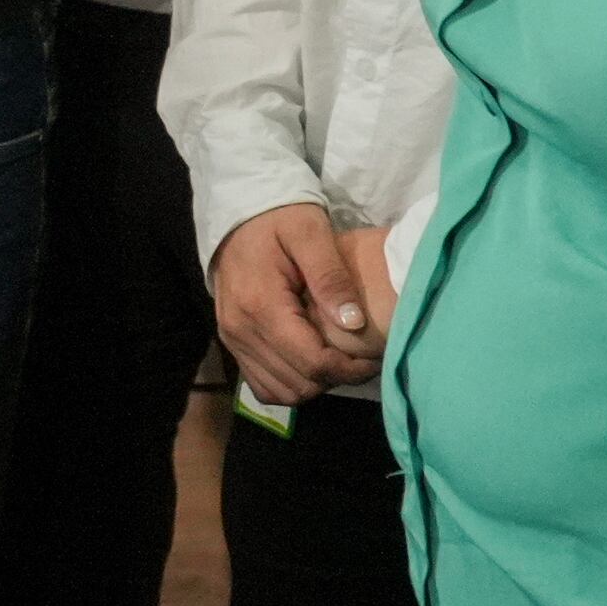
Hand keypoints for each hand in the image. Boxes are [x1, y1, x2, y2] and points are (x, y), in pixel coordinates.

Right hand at [209, 202, 382, 411]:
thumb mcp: (311, 234)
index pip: (312, 362)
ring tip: (338, 361)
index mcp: (261, 304)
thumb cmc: (280, 219)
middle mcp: (240, 329)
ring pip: (281, 391)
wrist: (240, 214)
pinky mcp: (232, 342)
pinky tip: (310, 363)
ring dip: (314, 384)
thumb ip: (331, 277)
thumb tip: (353, 323)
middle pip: (298, 383)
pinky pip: (262, 385)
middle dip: (336, 378)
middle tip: (362, 359)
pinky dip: (290, 383)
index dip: (349, 369)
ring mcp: (232, 339)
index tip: (374, 357)